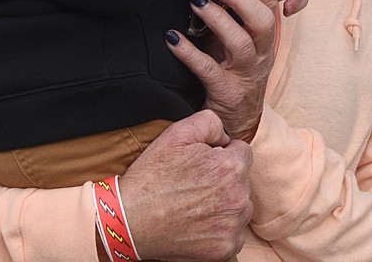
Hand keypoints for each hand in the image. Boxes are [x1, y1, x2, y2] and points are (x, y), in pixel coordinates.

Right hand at [117, 109, 252, 261]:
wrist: (129, 220)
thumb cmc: (152, 177)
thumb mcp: (177, 133)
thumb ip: (211, 122)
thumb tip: (226, 137)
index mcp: (231, 167)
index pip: (242, 153)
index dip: (221, 155)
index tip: (202, 165)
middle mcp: (238, 197)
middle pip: (242, 181)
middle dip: (224, 179)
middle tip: (194, 185)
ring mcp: (232, 225)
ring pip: (239, 207)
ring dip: (224, 204)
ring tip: (194, 205)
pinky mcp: (225, 248)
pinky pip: (233, 233)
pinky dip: (219, 229)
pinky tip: (197, 223)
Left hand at [166, 0, 278, 142]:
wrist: (236, 119)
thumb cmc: (233, 69)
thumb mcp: (235, 37)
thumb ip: (224, 9)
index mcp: (264, 36)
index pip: (271, 1)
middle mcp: (260, 52)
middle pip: (262, 20)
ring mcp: (244, 72)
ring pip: (239, 42)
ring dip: (217, 19)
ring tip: (196, 1)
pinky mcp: (225, 91)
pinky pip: (207, 69)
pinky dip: (189, 51)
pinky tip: (173, 38)